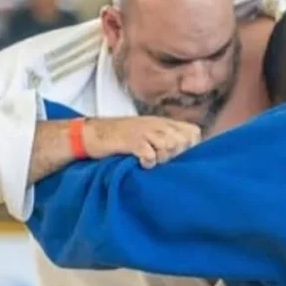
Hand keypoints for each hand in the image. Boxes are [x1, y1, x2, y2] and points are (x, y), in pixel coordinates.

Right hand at [83, 116, 200, 168]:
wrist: (92, 133)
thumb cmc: (121, 137)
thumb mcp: (147, 133)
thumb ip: (166, 139)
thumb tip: (185, 154)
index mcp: (162, 122)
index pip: (193, 132)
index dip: (190, 146)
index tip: (178, 156)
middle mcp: (156, 124)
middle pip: (183, 141)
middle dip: (176, 155)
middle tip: (161, 159)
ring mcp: (144, 131)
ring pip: (169, 146)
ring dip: (162, 159)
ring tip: (151, 161)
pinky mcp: (131, 141)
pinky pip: (150, 154)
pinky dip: (148, 162)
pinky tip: (140, 163)